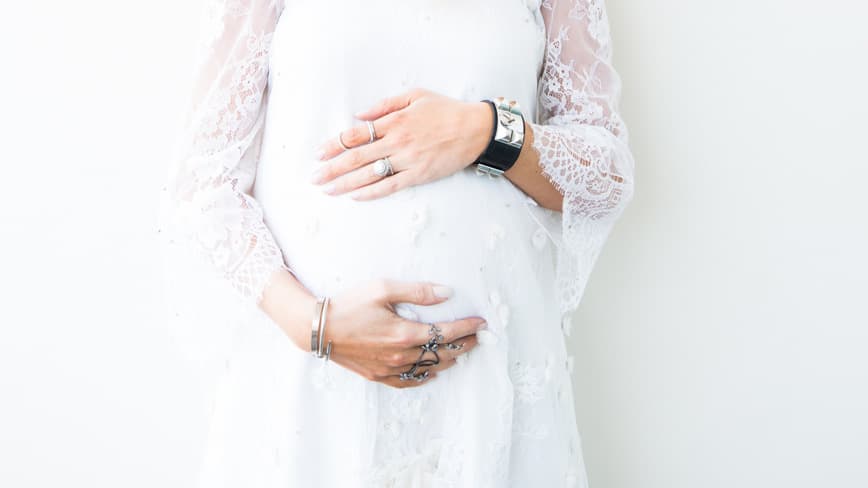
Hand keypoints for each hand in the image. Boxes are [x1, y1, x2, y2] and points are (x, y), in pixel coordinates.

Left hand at [309, 87, 492, 199]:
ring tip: (328, 190)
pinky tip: (355, 196)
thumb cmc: (446, 110)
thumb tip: (358, 115)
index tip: (318, 153)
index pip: (356, 135)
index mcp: (394, 121)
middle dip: (332, 168)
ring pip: (370, 174)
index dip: (334, 145)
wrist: (476, 130)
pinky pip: (390, 186)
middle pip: (356, 157)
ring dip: (345, 183)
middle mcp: (397, 142)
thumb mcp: (415, 96)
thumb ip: (385, 105)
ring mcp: (408, 160)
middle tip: (314, 177)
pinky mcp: (419, 175)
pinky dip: (371, 192)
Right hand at [317, 278, 486, 387]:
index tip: (482, 323)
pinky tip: (432, 371)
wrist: (319, 328)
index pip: (446, 333)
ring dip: (448, 360)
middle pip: (442, 353)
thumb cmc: (350, 304)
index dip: (467, 328)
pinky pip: (408, 381)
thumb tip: (447, 293)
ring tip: (460, 351)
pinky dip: (424, 376)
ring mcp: (390, 368)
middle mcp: (401, 355)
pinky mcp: (378, 375)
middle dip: (464, 345)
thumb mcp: (383, 288)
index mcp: (405, 333)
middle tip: (477, 337)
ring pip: (428, 368)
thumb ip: (418, 291)